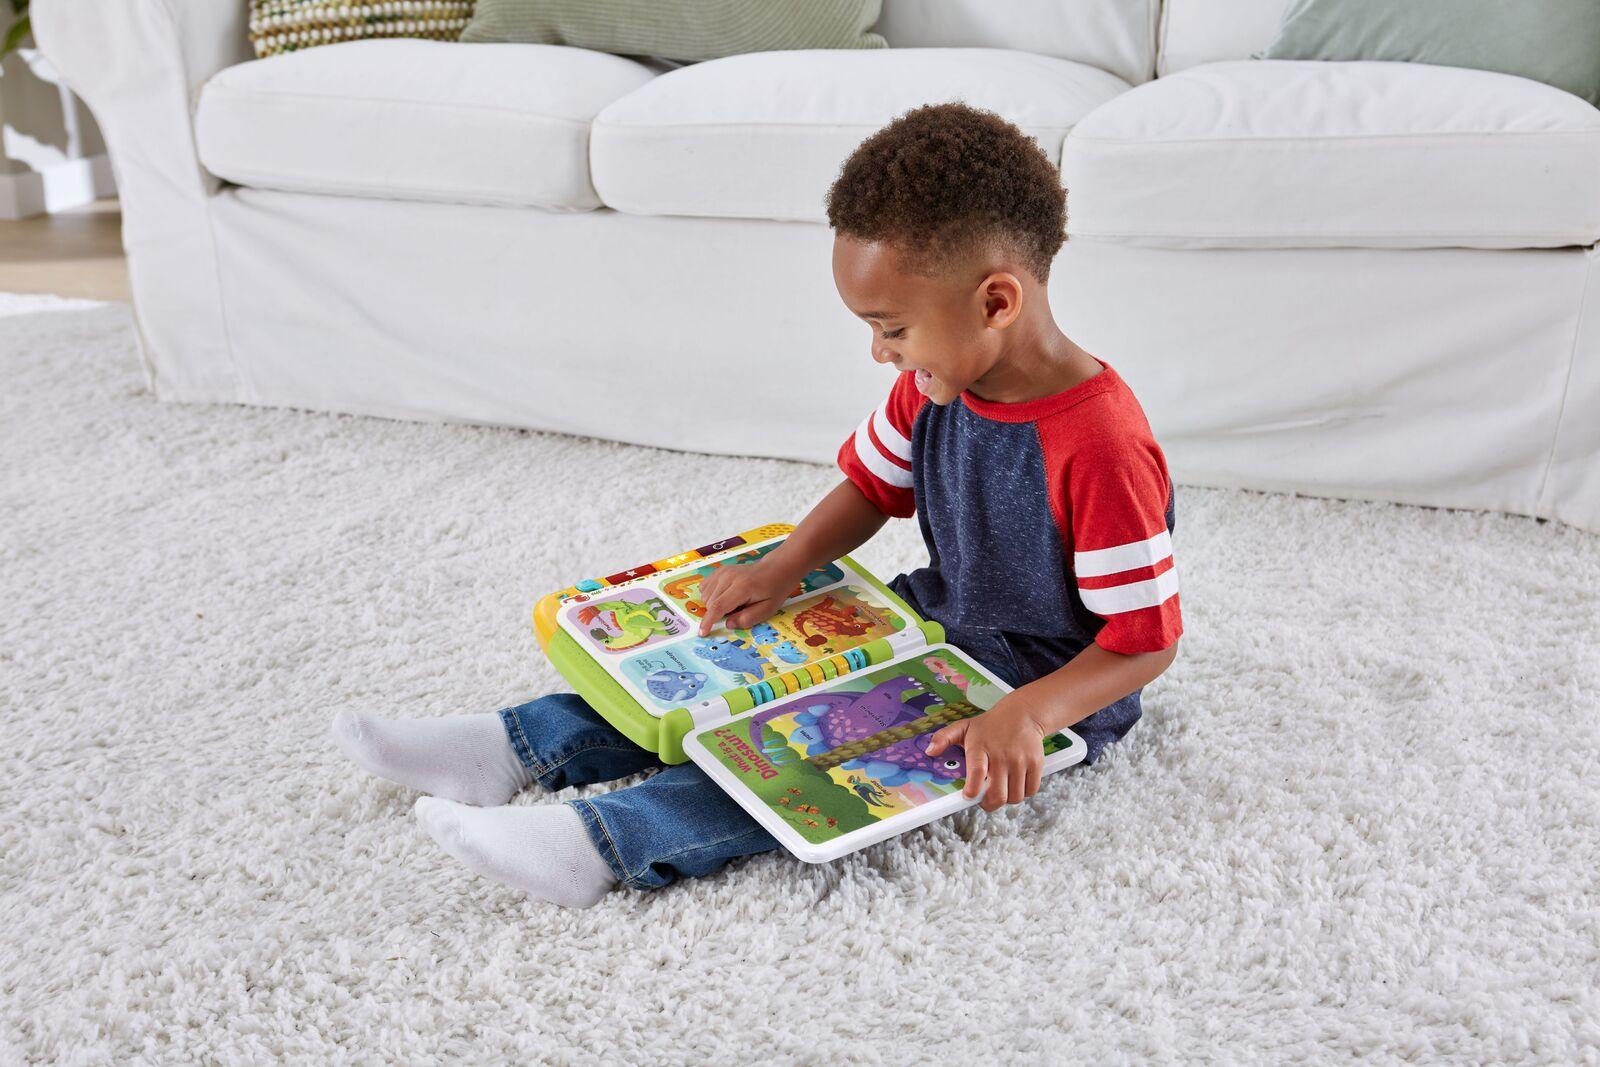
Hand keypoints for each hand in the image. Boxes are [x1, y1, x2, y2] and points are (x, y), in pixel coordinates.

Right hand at [696, 556, 802, 635]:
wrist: (774, 570)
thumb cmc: (772, 591)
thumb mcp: (767, 610)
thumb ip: (747, 619)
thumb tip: (728, 624)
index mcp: (742, 587)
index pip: (718, 606)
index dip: (708, 621)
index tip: (702, 633)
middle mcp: (729, 577)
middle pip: (710, 603)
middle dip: (717, 614)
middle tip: (737, 610)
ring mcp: (722, 572)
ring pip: (705, 596)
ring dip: (714, 605)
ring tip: (733, 602)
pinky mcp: (719, 570)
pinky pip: (705, 588)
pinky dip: (710, 596)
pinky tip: (724, 596)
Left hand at [926, 694, 1048, 811]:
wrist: (1023, 714)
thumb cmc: (990, 725)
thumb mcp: (964, 727)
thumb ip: (944, 738)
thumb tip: (929, 751)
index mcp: (980, 746)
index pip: (977, 772)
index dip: (973, 789)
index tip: (968, 796)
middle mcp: (1001, 755)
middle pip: (998, 794)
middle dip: (990, 804)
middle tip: (985, 801)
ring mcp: (1020, 760)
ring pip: (1015, 796)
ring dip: (1007, 799)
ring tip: (1001, 790)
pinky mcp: (1035, 763)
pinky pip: (1030, 790)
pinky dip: (1023, 793)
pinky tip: (1016, 784)